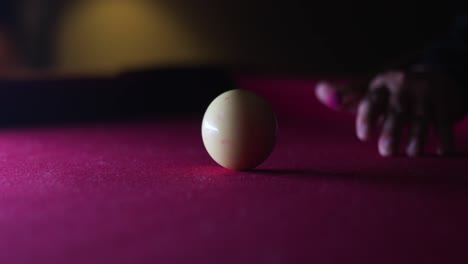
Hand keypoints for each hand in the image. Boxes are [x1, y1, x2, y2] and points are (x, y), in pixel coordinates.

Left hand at [315, 68, 465, 156]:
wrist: (437, 74)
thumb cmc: (393, 91)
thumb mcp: (370, 89)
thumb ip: (346, 95)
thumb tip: (319, 90)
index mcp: (382, 84)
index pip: (372, 100)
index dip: (367, 117)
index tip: (364, 136)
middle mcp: (404, 86)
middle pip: (397, 111)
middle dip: (392, 131)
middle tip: (386, 152)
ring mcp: (426, 93)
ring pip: (421, 117)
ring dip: (417, 136)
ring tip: (412, 154)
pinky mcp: (445, 102)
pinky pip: (444, 121)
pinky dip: (444, 136)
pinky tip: (442, 151)